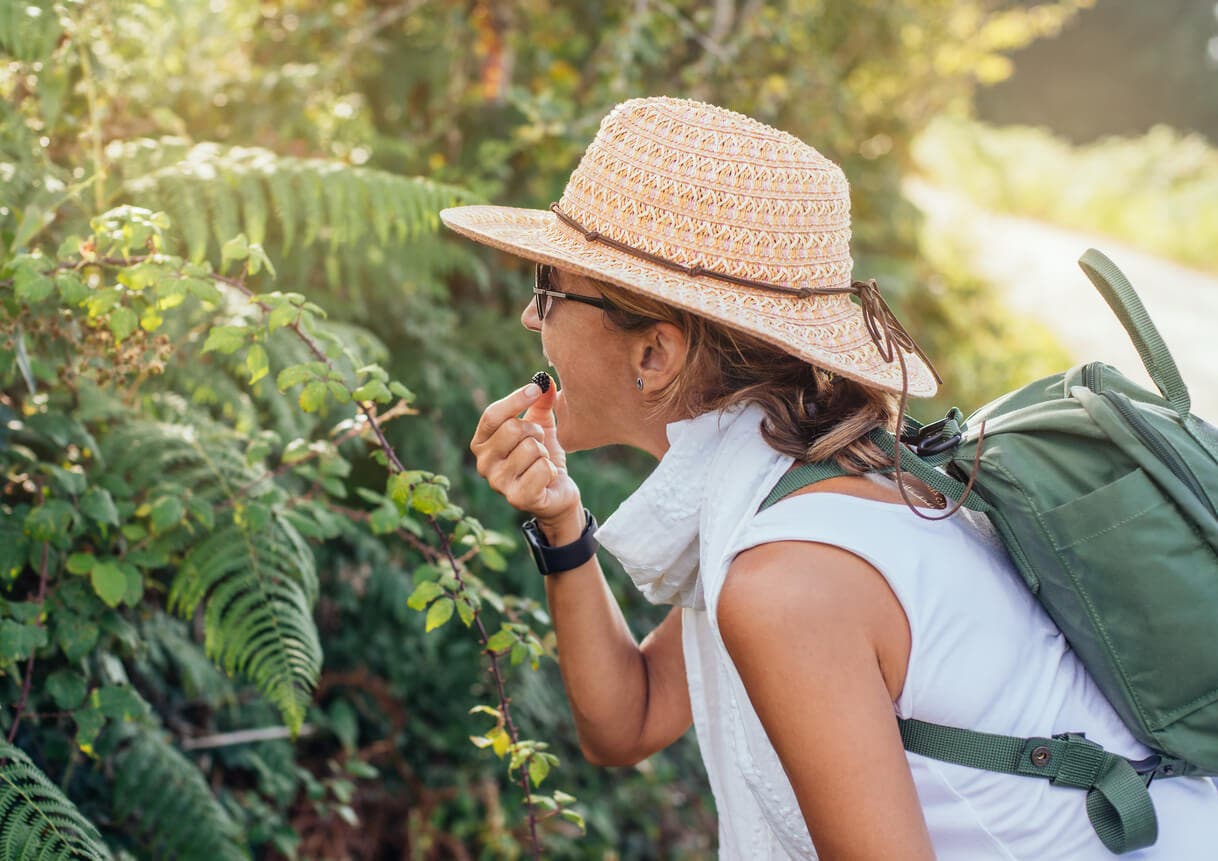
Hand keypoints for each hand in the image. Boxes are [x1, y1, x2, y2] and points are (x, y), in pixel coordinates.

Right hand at [470, 380, 580, 527]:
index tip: (536, 388)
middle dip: (535, 432)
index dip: (515, 399)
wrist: (557, 492)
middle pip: (512, 429)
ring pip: (531, 448)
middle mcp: (483, 464)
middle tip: (540, 443)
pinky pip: (542, 468)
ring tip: (543, 462)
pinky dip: (552, 470)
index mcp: (481, 443)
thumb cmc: (542, 456)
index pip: (492, 415)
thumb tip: (545, 381)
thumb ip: (540, 402)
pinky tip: (547, 478)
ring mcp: (498, 483)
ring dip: (545, 453)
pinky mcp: (517, 498)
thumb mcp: (540, 425)